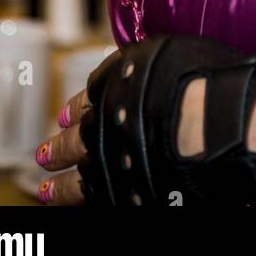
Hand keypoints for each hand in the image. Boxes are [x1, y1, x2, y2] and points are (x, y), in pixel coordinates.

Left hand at [35, 56, 255, 204]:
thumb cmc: (205, 80)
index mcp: (119, 78)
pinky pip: (93, 198)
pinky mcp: (119, 191)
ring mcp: (109, 158)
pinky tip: (76, 204)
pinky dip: (81, 201)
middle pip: (77, 136)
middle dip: (60, 146)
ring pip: (76, 174)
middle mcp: (106, 118)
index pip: (92, 91)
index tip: (66, 115)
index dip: (78, 106)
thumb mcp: (176, 52)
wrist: (211, 121)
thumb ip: (158, 62)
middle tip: (43, 155)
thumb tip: (159, 66)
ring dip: (60, 184)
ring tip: (46, 190)